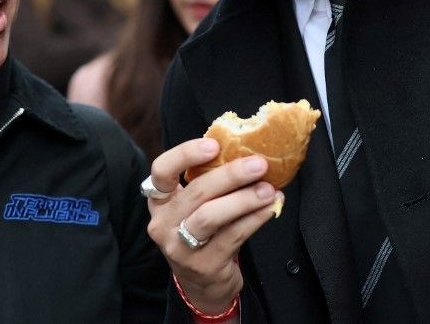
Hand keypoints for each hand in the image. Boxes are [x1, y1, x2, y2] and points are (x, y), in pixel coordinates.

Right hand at [145, 138, 280, 315]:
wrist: (203, 284)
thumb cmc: (203, 233)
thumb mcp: (195, 207)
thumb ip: (208, 182)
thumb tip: (246, 152)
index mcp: (160, 202)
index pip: (161, 171)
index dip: (185, 154)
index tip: (215, 145)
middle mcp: (163, 224)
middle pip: (196, 192)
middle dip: (231, 175)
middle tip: (258, 164)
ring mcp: (180, 248)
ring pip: (211, 216)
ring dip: (244, 199)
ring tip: (268, 189)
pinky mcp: (203, 266)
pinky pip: (232, 236)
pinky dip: (254, 219)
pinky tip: (269, 208)